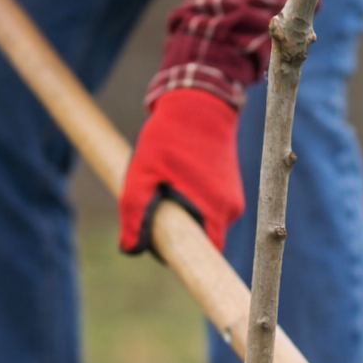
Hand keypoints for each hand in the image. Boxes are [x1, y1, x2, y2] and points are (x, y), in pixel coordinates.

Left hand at [120, 89, 243, 255]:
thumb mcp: (142, 175)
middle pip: (202, 240)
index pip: (205, 256)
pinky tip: (179, 181)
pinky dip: (192, 204)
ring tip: (166, 188)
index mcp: (213, 210)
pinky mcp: (229, 189)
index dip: (183, 259)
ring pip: (204, 224)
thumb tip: (130, 248)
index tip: (165, 253)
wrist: (199, 103)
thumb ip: (134, 213)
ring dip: (184, 216)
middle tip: (155, 211)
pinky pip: (209, 209)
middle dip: (178, 234)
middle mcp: (229, 209)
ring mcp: (232, 199)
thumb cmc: (169, 138)